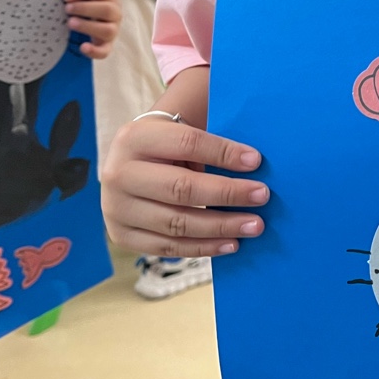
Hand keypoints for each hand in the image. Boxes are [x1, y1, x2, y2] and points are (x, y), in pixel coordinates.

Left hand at [64, 0, 121, 58]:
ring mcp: (113, 31)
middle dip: (85, 9)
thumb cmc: (86, 5)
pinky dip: (94, 51)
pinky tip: (82, 47)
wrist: (95, 20)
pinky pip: (104, 51)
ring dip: (88, 26)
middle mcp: (115, 13)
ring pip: (108, 30)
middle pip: (107, 10)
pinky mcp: (107, 46)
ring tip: (70, 23)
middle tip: (67, 9)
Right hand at [102, 118, 267, 257]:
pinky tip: (231, 243)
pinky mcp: (122, 236)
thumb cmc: (165, 147)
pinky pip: (168, 247)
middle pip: (181, 187)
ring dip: (221, 226)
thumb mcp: (177, 130)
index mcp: (134, 138)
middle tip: (262, 195)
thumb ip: (210, 140)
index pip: (186, 143)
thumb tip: (253, 161)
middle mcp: (118, 174)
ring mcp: (116, 209)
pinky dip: (203, 247)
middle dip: (227, 193)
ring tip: (254, 225)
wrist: (128, 167)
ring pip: (177, 222)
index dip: (223, 153)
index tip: (256, 161)